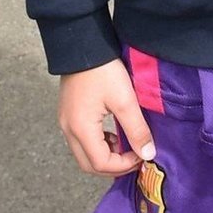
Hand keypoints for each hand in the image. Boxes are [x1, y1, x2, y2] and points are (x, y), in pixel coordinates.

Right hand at [58, 61, 155, 176]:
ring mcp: (65, 122)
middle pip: (88, 164)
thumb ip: (136, 130)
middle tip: (134, 158)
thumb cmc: (103, 71)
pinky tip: (112, 134)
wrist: (83, 45)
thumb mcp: (125, 100)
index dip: (123, 165)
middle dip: (113, 167)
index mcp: (81, 129)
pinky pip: (80, 141)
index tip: (141, 155)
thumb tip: (148, 154)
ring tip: (125, 146)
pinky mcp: (67, 114)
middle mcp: (68, 130)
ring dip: (104, 156)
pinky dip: (97, 144)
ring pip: (83, 154)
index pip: (101, 163)